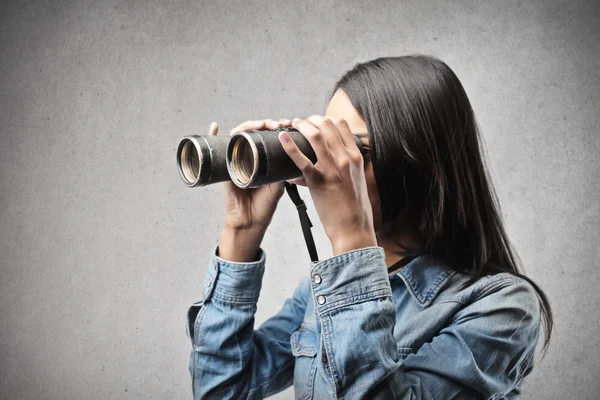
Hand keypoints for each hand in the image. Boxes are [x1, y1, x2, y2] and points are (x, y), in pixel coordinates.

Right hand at [210, 119, 290, 260]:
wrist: (250, 222)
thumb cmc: (264, 206)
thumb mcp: (278, 185)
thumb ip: (283, 172)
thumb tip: (290, 154)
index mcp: (263, 159)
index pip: (267, 137)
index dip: (276, 128)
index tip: (286, 124)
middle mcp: (249, 157)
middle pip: (253, 132)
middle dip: (265, 124)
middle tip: (275, 124)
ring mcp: (236, 160)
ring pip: (238, 136)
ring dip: (247, 125)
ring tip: (258, 124)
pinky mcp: (225, 168)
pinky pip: (217, 149)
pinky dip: (213, 135)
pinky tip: (214, 126)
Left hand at [278, 116, 376, 255]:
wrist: (353, 228)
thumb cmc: (353, 207)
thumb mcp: (355, 180)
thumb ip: (346, 165)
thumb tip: (330, 158)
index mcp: (356, 156)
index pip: (341, 125)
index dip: (326, 118)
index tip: (316, 121)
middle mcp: (346, 158)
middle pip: (327, 124)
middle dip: (311, 119)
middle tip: (300, 122)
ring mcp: (333, 168)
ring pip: (315, 135)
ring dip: (300, 125)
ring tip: (291, 124)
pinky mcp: (318, 181)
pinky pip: (301, 159)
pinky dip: (289, 146)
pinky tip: (282, 138)